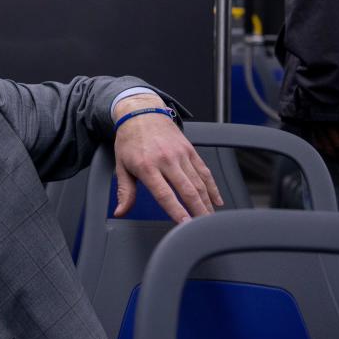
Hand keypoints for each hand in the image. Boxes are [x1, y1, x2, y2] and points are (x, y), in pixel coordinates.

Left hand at [112, 94, 223, 222]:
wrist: (142, 111)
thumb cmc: (130, 139)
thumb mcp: (121, 165)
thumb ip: (125, 191)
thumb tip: (121, 211)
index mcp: (147, 166)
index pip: (164, 194)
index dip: (176, 210)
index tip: (184, 224)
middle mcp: (166, 160)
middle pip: (187, 190)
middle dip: (198, 211)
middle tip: (204, 226)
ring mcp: (180, 154)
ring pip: (199, 182)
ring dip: (207, 202)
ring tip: (211, 218)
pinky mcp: (190, 149)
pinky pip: (204, 171)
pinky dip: (212, 187)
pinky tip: (217, 200)